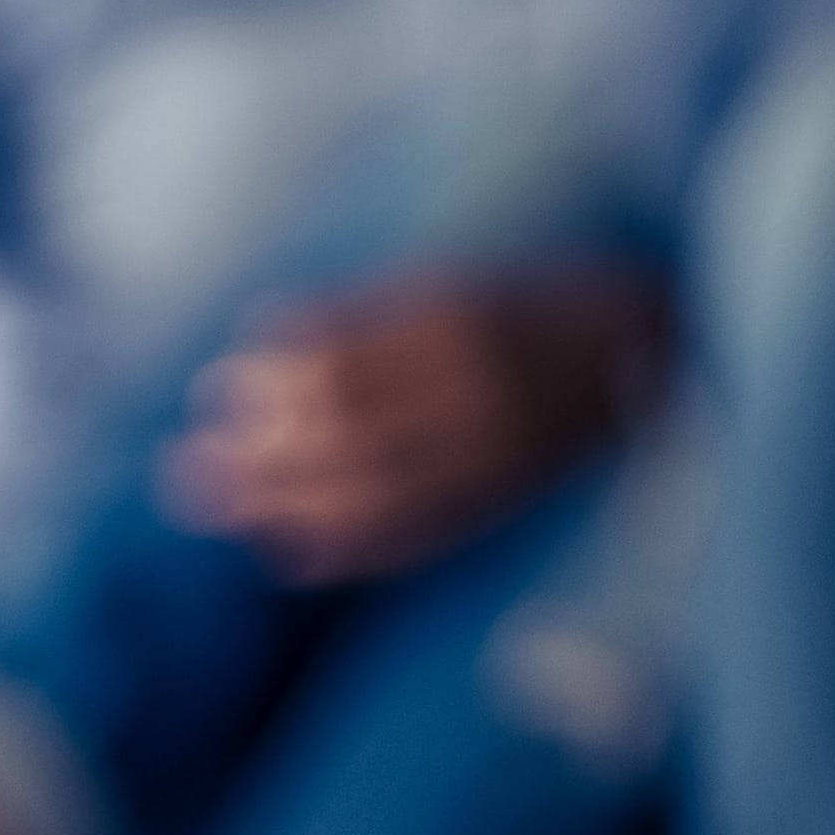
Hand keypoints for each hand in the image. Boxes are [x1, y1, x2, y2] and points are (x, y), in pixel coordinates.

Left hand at [162, 265, 676, 585]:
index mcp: (462, 324)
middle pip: (345, 438)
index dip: (271, 388)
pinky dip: (343, 549)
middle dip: (257, 460)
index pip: (347, 367)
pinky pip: (413, 537)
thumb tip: (261, 336)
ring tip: (214, 507)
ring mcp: (494, 455)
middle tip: (184, 469)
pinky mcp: (502, 500)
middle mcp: (479, 394)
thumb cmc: (531, 307)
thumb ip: (364, 314)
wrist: (651, 354)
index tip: (211, 392)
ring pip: (372, 495)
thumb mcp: (452, 283)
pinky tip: (282, 551)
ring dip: (281, 507)